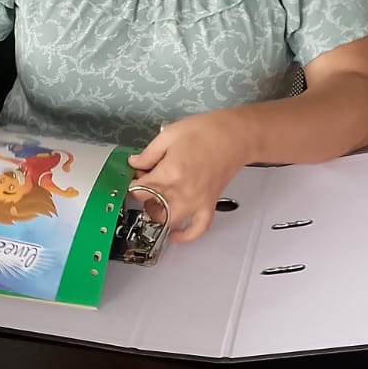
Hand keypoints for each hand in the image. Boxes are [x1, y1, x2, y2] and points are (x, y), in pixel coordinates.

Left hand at [126, 110, 253, 242]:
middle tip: (145, 182)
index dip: (132, 181)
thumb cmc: (208, 132)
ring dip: (158, 214)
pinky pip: (197, 229)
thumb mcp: (169, 135)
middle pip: (150, 205)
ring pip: (168, 220)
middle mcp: (181, 192)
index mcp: (169, 173)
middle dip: (143, 196)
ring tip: (156, 201)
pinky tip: (175, 235)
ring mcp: (196, 201)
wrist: (235, 136)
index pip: (138, 189)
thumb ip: (148, 153)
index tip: (134, 174)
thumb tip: (135, 163)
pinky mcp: (208, 205)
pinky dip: (185, 236)